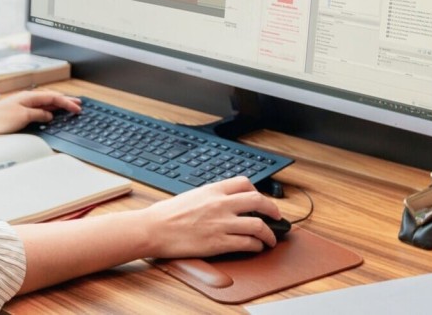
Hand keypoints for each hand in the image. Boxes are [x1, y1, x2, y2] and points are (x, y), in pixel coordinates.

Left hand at [0, 90, 80, 135]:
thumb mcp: (23, 116)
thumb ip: (38, 114)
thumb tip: (49, 114)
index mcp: (30, 97)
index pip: (53, 98)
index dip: (67, 102)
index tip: (78, 107)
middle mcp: (28, 99)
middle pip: (51, 98)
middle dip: (66, 101)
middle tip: (79, 104)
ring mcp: (24, 105)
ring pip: (46, 103)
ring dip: (58, 105)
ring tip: (69, 107)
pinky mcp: (19, 112)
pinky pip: (39, 109)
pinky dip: (49, 110)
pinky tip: (51, 113)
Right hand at [139, 177, 281, 257]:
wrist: (154, 228)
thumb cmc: (166, 214)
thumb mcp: (190, 195)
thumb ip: (209, 197)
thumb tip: (220, 202)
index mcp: (212, 190)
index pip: (244, 183)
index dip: (258, 191)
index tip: (260, 199)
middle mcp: (220, 204)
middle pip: (258, 201)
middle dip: (273, 209)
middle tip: (277, 216)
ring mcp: (222, 223)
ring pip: (258, 225)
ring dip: (270, 233)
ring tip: (271, 238)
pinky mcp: (219, 242)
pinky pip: (248, 243)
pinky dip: (257, 245)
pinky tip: (256, 247)